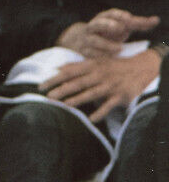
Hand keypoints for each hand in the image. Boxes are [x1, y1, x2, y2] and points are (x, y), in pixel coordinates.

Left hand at [43, 46, 160, 122]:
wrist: (140, 68)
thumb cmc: (113, 66)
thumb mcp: (96, 62)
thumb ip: (77, 66)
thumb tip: (58, 68)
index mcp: (92, 65)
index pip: (69, 72)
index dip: (55, 79)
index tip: (41, 85)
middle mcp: (99, 75)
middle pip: (77, 83)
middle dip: (61, 90)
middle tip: (47, 97)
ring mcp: (110, 85)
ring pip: (91, 93)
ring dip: (77, 99)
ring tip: (64, 106)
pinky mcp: (120, 96)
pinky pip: (109, 105)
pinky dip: (101, 112)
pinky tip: (92, 119)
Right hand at [58, 9, 158, 61]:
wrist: (81, 39)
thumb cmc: (109, 32)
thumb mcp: (122, 26)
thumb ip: (138, 23)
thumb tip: (156, 20)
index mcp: (104, 18)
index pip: (110, 14)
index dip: (118, 15)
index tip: (129, 17)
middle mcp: (94, 27)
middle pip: (98, 24)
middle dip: (106, 25)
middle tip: (118, 27)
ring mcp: (87, 39)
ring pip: (94, 40)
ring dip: (106, 45)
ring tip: (119, 49)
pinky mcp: (84, 50)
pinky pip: (90, 54)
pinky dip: (99, 56)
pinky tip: (108, 59)